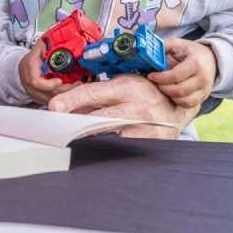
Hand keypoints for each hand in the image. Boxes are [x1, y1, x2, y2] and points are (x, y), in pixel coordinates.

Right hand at [17, 41, 77, 104]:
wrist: (21, 72)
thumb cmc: (30, 62)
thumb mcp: (37, 50)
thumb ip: (46, 44)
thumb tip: (57, 36)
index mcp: (30, 73)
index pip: (37, 82)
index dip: (49, 84)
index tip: (59, 80)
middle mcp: (32, 86)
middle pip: (48, 93)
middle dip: (65, 89)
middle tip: (78, 83)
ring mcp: (37, 95)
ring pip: (52, 99)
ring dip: (67, 94)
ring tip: (78, 86)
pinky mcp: (41, 100)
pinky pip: (54, 101)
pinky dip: (64, 98)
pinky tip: (73, 92)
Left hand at [47, 74, 198, 138]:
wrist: (178, 107)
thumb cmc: (145, 93)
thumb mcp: (123, 84)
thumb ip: (98, 93)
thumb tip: (67, 104)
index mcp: (127, 87)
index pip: (94, 93)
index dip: (72, 100)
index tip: (54, 107)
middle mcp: (137, 107)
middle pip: (100, 117)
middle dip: (76, 124)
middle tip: (58, 128)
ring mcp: (146, 128)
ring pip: (110, 135)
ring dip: (90, 137)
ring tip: (74, 137)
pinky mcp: (152, 143)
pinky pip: (124, 148)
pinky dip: (109, 148)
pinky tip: (98, 148)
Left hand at [147, 38, 217, 107]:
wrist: (212, 59)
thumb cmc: (191, 52)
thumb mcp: (179, 44)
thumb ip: (164, 45)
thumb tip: (147, 49)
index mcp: (196, 63)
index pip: (176, 75)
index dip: (161, 77)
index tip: (151, 75)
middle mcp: (203, 78)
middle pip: (179, 90)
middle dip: (163, 87)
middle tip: (155, 82)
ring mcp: (205, 89)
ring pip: (184, 100)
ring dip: (169, 95)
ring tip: (162, 87)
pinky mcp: (204, 97)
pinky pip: (188, 104)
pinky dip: (177, 101)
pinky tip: (171, 93)